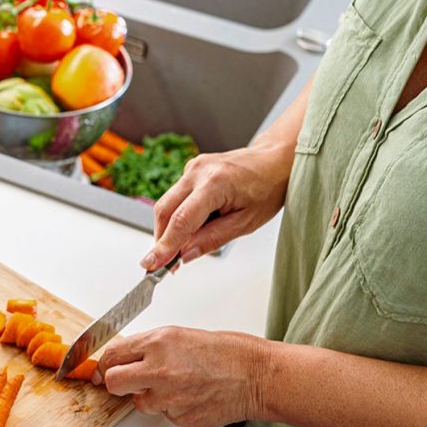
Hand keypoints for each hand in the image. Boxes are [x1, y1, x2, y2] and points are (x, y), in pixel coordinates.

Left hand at [93, 327, 272, 426]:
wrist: (257, 376)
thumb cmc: (227, 352)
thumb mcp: (180, 335)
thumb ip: (149, 347)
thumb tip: (125, 356)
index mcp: (158, 343)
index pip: (113, 355)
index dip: (105, 364)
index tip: (103, 368)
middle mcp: (159, 370)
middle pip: (114, 383)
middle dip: (118, 382)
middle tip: (129, 381)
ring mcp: (169, 398)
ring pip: (140, 403)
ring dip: (150, 396)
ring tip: (177, 385)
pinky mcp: (181, 419)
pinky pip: (164, 415)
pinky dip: (173, 408)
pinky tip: (192, 395)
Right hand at [141, 144, 291, 271]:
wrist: (274, 161)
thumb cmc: (267, 188)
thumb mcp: (246, 223)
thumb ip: (212, 239)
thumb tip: (185, 254)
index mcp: (215, 183)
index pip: (181, 220)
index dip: (164, 246)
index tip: (151, 264)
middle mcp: (198, 171)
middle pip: (164, 211)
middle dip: (161, 240)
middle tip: (164, 264)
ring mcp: (192, 168)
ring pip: (167, 204)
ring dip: (170, 228)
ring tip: (185, 246)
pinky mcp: (190, 170)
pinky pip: (176, 197)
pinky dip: (178, 215)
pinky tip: (197, 225)